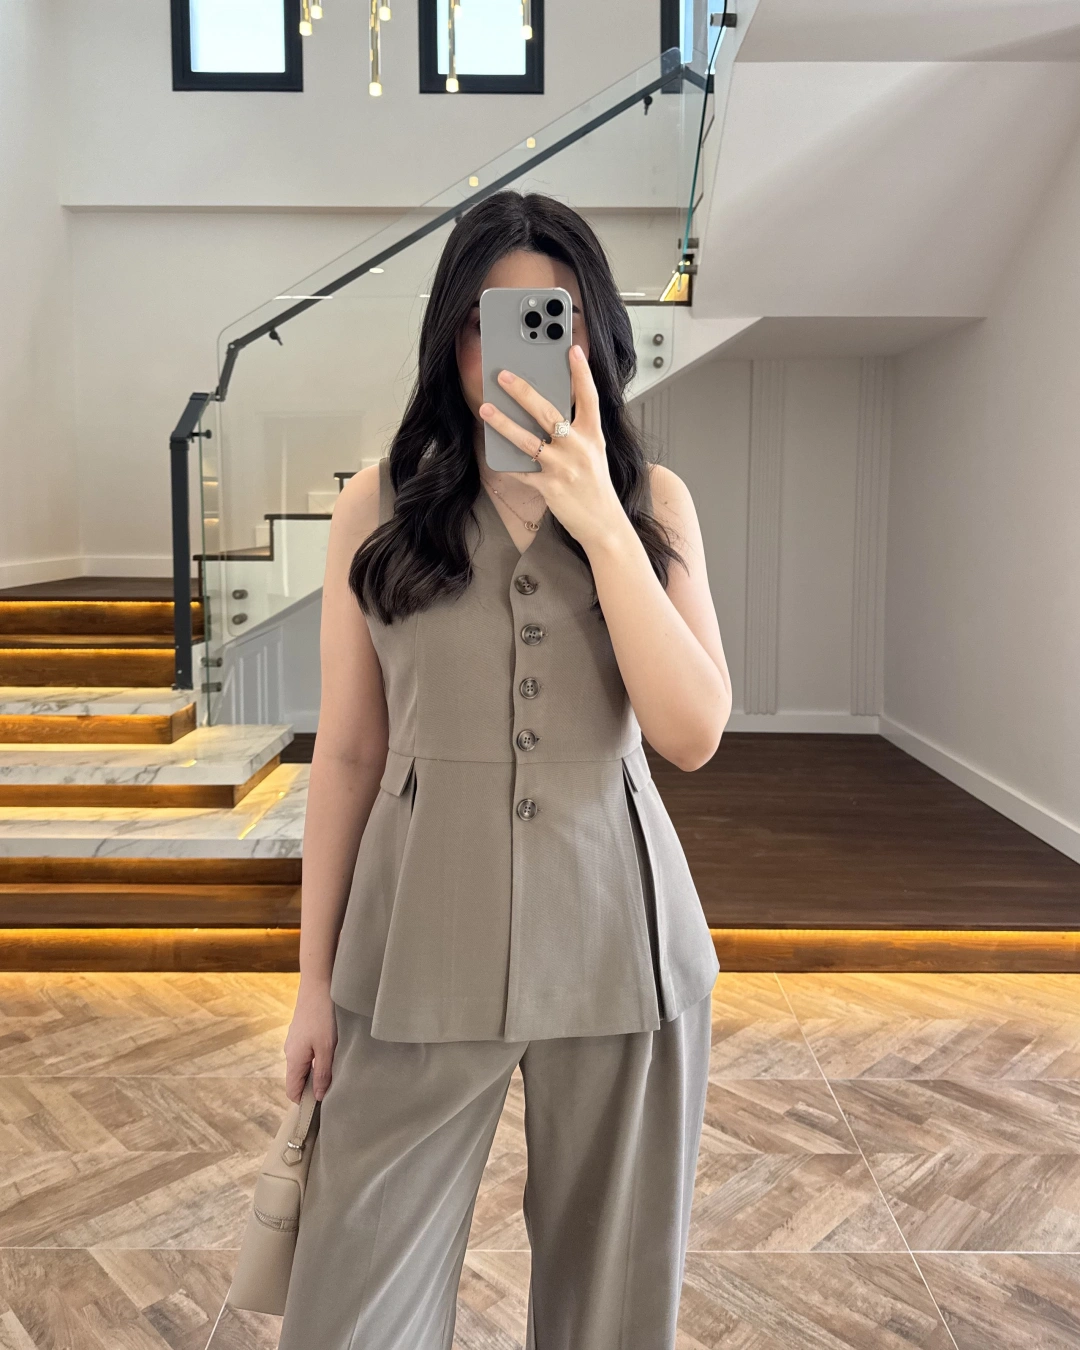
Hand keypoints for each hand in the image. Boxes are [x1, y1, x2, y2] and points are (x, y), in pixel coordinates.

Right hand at [283, 980, 336, 1102]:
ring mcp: (295, 1040)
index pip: (292, 1091)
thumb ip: (322, 1073)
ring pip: (304, 1065)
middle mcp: (290, 1052)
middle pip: (298, 1079)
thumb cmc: (323, 1015)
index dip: (304, 1102)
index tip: (322, 1106)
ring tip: (336, 1069)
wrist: (318, 983)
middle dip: (313, 1087)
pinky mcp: (301, 1031)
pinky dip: (317, 1058)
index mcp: (293, 1059)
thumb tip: (318, 1096)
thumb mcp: (327, 1047)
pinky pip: (307, 1052)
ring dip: (317, 1071)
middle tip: (334, 1087)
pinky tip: (332, 1051)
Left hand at [478, 345, 625, 552]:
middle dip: (523, 391)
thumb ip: (577, 432)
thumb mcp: (594, 454)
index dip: (581, 373)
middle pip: (548, 413)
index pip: (589, 397)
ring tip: (485, 409)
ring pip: (528, 440)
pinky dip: (507, 464)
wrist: (604, 525)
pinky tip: (493, 454)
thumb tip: (549, 414)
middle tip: (503, 375)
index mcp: (593, 436)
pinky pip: (522, 472)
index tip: (572, 349)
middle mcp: (579, 448)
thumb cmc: (596, 487)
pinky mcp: (551, 488)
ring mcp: (564, 468)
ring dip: (503, 424)